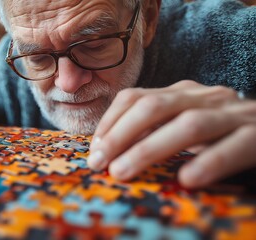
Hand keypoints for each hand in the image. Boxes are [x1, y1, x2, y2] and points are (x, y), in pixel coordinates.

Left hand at [88, 80, 255, 187]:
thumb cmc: (223, 134)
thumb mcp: (185, 126)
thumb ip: (156, 131)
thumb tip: (111, 150)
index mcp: (183, 94)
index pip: (136, 98)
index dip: (110, 122)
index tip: (94, 149)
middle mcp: (205, 97)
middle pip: (154, 107)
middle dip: (120, 135)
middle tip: (99, 163)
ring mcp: (233, 114)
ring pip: (188, 125)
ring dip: (149, 149)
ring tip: (123, 171)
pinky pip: (233, 146)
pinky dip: (208, 162)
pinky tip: (186, 179)